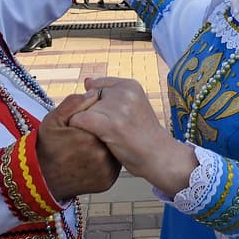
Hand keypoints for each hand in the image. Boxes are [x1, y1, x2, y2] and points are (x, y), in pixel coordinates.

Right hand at [36, 92, 120, 199]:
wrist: (42, 179)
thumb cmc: (47, 146)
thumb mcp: (53, 120)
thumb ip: (73, 103)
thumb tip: (94, 92)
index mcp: (89, 137)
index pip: (104, 117)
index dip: (96, 115)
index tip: (82, 122)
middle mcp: (101, 155)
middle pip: (111, 133)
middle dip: (102, 129)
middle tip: (85, 134)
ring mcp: (106, 170)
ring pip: (114, 147)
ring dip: (107, 143)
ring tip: (89, 145)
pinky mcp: (108, 181)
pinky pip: (114, 164)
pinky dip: (107, 158)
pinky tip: (92, 157)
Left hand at [70, 77, 197, 195]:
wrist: (160, 157)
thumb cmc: (144, 136)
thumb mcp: (133, 106)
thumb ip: (111, 94)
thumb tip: (87, 81)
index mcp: (130, 85)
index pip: (97, 85)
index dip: (95, 104)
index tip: (105, 118)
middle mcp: (125, 92)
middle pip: (87, 98)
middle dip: (89, 114)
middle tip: (103, 130)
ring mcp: (118, 108)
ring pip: (82, 109)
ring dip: (84, 124)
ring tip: (100, 137)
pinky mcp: (110, 125)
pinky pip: (79, 120)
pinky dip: (78, 130)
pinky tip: (90, 139)